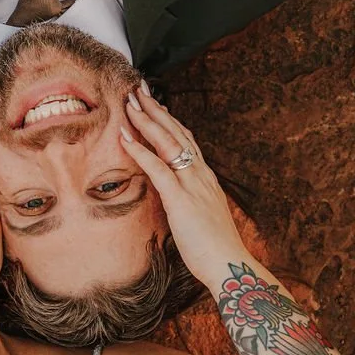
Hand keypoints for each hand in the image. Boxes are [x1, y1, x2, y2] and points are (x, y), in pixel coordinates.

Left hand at [120, 83, 245, 288]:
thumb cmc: (214, 248)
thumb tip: (176, 198)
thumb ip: (190, 203)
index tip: (155, 104)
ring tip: (130, 103)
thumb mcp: (200, 218)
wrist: (229, 265)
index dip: (169, 121)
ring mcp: (193, 185)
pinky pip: (158, 169)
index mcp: (205, 179)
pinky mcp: (182, 200)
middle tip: (138, 89)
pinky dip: (141, 151)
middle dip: (156, 110)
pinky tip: (125, 137)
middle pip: (177, 133)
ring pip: (169, 143)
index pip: (186, 141)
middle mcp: (201, 175)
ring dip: (147, 121)